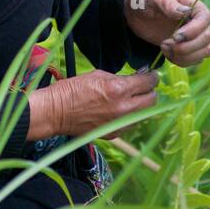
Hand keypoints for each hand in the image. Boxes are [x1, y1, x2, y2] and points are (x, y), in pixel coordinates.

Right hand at [27, 69, 159, 141]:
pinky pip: (130, 123)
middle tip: (144, 86)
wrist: (56, 112)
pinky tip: (120, 110)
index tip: (151, 75)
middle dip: (150, 91)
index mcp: (119, 90)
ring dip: (141, 105)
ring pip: (144, 114)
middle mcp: (123, 108)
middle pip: (152, 100)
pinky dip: (130, 116)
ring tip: (131, 99)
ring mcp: (119, 123)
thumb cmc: (73, 89)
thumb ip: (120, 78)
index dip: (152, 77)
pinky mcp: (114, 134)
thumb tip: (135, 78)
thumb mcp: (98, 74)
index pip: (148, 82)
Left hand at [124, 0, 209, 67]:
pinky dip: (181, 61)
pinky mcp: (187, 48)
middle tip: (165, 43)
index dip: (195, 30)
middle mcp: (197, 21)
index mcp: (192, 5)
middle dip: (187, 46)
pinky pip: (195, 60)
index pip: (205, 18)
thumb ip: (168, 3)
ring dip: (185, 55)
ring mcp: (194, 35)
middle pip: (206, 38)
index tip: (176, 36)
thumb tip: (185, 12)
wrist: (135, 12)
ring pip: (205, 51)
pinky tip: (166, 53)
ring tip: (164, 47)